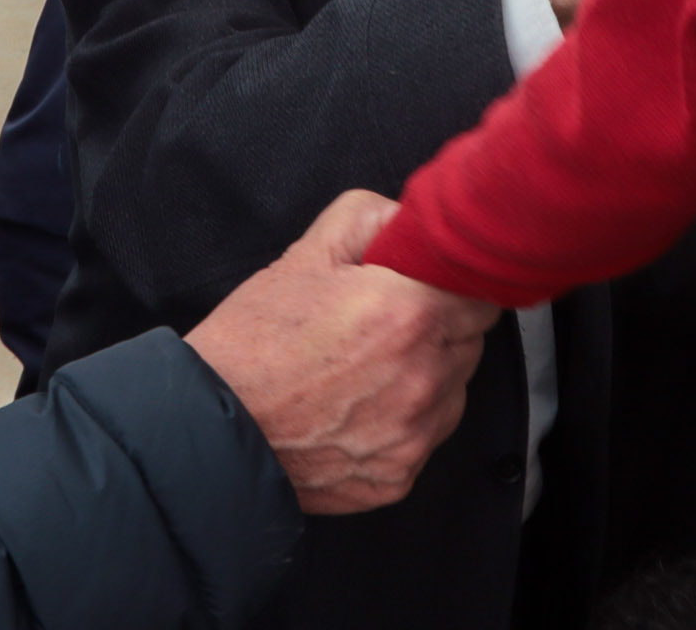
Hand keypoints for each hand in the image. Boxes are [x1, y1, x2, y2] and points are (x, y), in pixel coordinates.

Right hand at [184, 191, 500, 514]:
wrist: (212, 427)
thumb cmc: (255, 340)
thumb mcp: (308, 253)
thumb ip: (373, 218)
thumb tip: (413, 222)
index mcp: (409, 313)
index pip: (483, 293)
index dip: (454, 286)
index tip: (429, 289)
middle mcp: (424, 377)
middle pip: (471, 342)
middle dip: (439, 328)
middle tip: (384, 327)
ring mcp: (414, 434)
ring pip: (454, 391)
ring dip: (428, 377)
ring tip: (367, 371)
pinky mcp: (398, 476)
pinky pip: (426, 438)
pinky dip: (404, 424)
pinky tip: (359, 409)